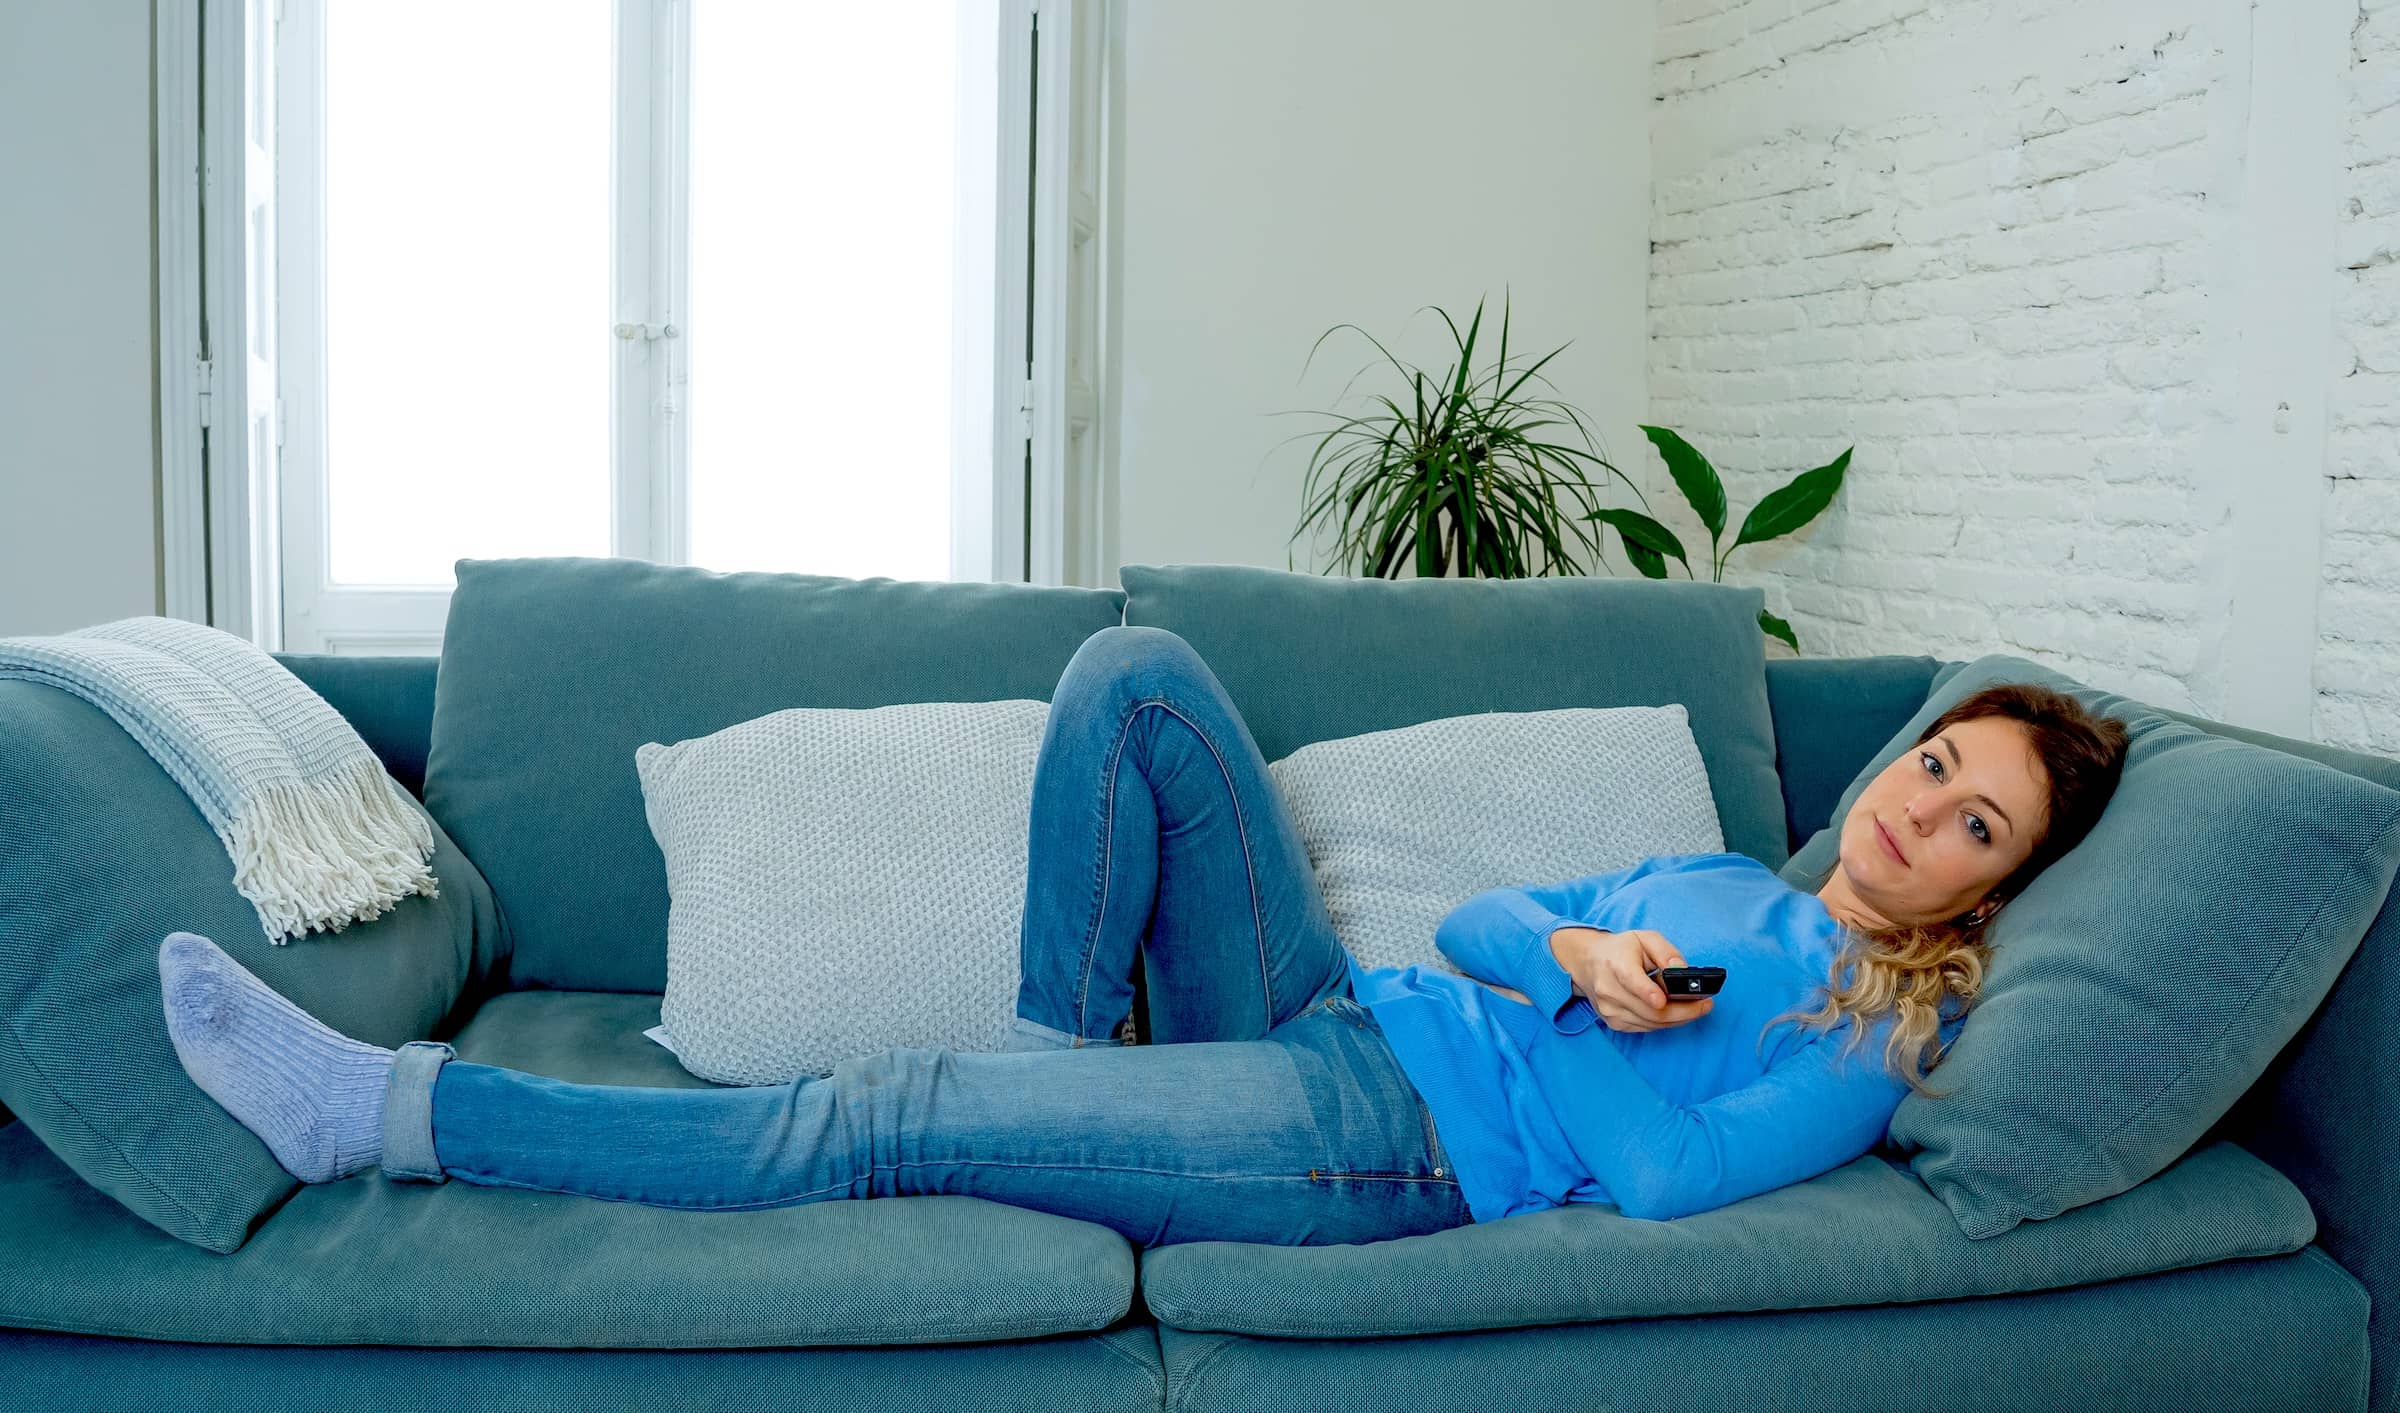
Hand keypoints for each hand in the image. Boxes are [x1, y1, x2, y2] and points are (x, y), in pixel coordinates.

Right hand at [1549, 926, 1714, 1032]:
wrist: (1587, 963)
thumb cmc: (1620, 950)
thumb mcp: (1644, 938)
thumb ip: (1665, 951)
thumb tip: (1682, 970)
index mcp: (1615, 964)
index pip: (1630, 980)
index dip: (1646, 992)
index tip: (1662, 1000)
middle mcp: (1609, 990)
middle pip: (1649, 1010)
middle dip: (1683, 1011)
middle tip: (1705, 1005)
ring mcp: (1610, 1010)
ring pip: (1651, 1023)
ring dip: (1678, 1018)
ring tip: (1697, 1008)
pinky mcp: (1614, 1023)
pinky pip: (1646, 1028)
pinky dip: (1665, 1022)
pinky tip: (1676, 1012)